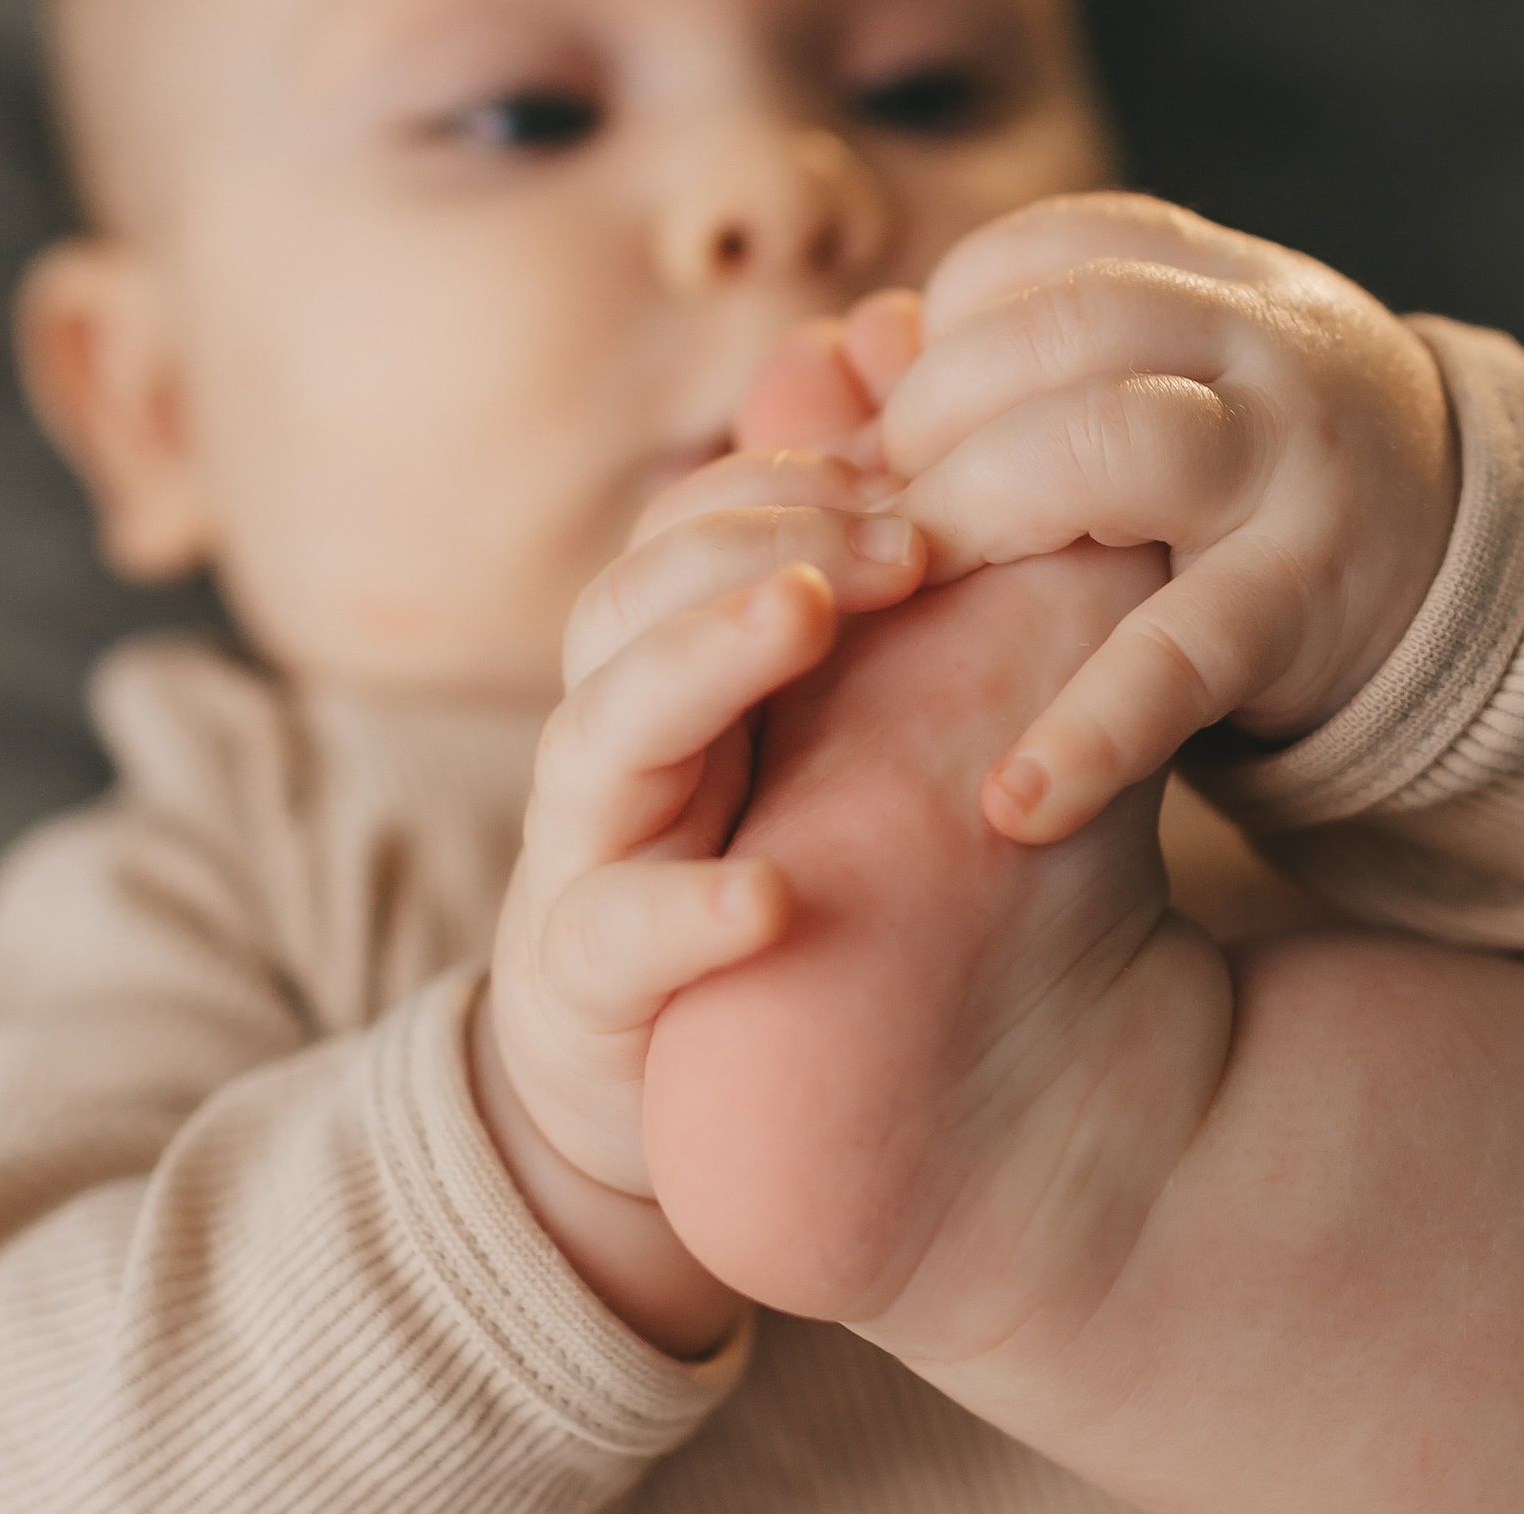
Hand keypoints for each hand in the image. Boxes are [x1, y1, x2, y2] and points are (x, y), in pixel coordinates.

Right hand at [476, 444, 925, 1355]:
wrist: (658, 1086)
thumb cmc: (767, 866)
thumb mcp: (828, 732)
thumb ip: (876, 606)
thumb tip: (936, 439)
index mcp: (674, 665)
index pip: (696, 526)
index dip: (794, 480)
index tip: (923, 465)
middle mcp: (617, 738)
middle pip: (639, 595)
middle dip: (761, 540)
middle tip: (903, 533)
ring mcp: (590, 855)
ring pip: (604, 727)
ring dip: (704, 655)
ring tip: (806, 612)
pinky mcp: (587, 983)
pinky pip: (614, 934)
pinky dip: (686, 911)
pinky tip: (770, 898)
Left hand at [875, 193, 1459, 844]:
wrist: (1469, 566)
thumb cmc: (1255, 473)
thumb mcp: (1172, 380)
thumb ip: (1023, 360)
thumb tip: (833, 356)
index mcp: (1211, 281)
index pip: (1040, 254)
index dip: (942, 333)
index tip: (896, 416)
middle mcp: (1259, 347)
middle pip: (1062, 328)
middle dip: (933, 417)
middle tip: (874, 513)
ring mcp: (1291, 469)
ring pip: (1114, 445)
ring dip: (977, 514)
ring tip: (904, 588)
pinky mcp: (1305, 606)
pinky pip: (1184, 655)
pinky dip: (1095, 727)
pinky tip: (1019, 798)